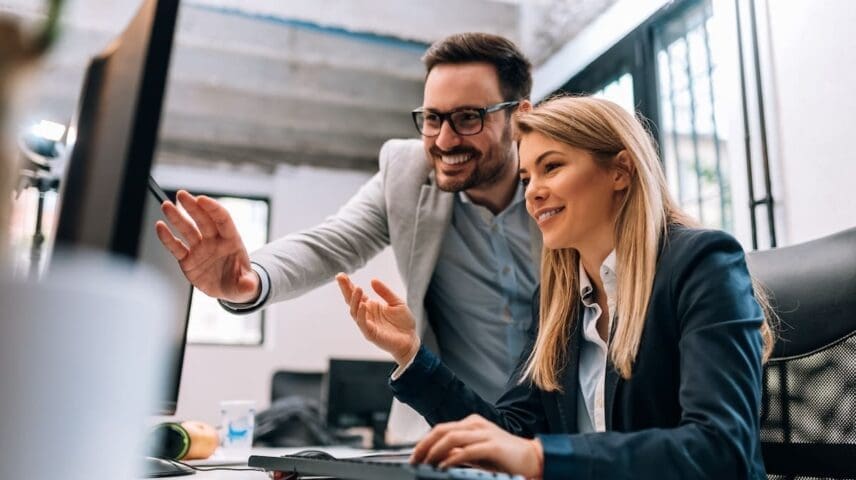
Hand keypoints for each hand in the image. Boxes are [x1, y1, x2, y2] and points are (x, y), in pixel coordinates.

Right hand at [155, 190, 259, 302]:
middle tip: (181, 194)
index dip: (213, 209)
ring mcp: (200, 249)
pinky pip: (177, 247)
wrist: (228, 290)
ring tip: (166, 205)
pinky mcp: (188, 260)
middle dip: (192, 207)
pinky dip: (167, 238)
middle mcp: (214, 241)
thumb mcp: (246, 285)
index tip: (202, 199)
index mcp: (231, 241)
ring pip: (187, 230)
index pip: (223, 220)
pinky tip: (160, 226)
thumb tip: (250, 286)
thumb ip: (247, 284)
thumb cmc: (240, 282)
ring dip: (177, 217)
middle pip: (203, 220)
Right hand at [335, 273, 419, 364]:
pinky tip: (362, 305)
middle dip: (345, 289)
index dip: (348, 285)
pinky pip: (362, 324)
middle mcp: (366, 314)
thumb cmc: (403, 322)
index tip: (341, 275)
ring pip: (354, 312)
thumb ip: (385, 292)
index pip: (356, 294)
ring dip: (354, 300)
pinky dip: (361, 314)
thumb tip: (372, 280)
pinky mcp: (370, 334)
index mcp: (370, 306)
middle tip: (340, 277)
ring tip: (357, 288)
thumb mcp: (396, 302)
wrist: (411, 339)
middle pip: (351, 301)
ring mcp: (367, 324)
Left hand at [410, 415, 542, 477]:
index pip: (440, 429)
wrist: (532, 458)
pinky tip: (444, 467)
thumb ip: (458, 453)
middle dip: (424, 446)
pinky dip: (452, 459)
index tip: (414, 457)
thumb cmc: (505, 457)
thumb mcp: (476, 454)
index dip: (424, 442)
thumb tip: (438, 458)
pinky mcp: (492, 446)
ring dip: (434, 451)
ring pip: (451, 437)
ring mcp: (485, 433)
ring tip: (426, 464)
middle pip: (442, 430)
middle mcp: (476, 425)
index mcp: (471, 424)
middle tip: (414, 460)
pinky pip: (467, 450)